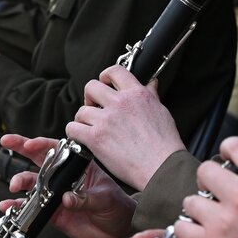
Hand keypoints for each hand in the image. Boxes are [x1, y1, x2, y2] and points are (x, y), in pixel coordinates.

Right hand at [0, 134, 135, 237]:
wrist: (119, 230)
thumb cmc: (118, 207)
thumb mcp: (106, 199)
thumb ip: (86, 199)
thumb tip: (66, 199)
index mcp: (79, 166)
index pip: (58, 150)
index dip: (42, 144)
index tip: (30, 144)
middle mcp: (64, 177)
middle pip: (39, 158)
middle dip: (21, 147)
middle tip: (6, 142)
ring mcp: (56, 194)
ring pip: (32, 183)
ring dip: (20, 181)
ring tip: (14, 186)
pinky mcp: (52, 212)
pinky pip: (31, 208)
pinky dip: (18, 206)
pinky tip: (7, 206)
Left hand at [65, 65, 185, 189]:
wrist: (161, 166)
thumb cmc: (165, 143)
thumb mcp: (161, 111)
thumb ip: (151, 95)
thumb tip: (151, 83)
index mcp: (136, 93)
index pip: (114, 71)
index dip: (105, 76)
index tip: (104, 84)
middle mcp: (120, 103)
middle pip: (91, 86)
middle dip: (90, 97)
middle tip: (94, 108)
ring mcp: (106, 120)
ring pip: (81, 110)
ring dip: (83, 119)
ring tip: (90, 128)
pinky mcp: (96, 138)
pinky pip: (73, 128)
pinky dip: (75, 133)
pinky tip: (83, 139)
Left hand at [173, 137, 237, 237]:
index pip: (234, 145)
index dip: (228, 150)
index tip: (228, 159)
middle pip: (205, 170)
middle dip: (209, 179)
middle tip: (215, 190)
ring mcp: (224, 221)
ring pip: (190, 200)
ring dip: (197, 207)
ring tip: (208, 216)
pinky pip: (182, 229)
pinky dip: (187, 231)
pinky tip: (199, 234)